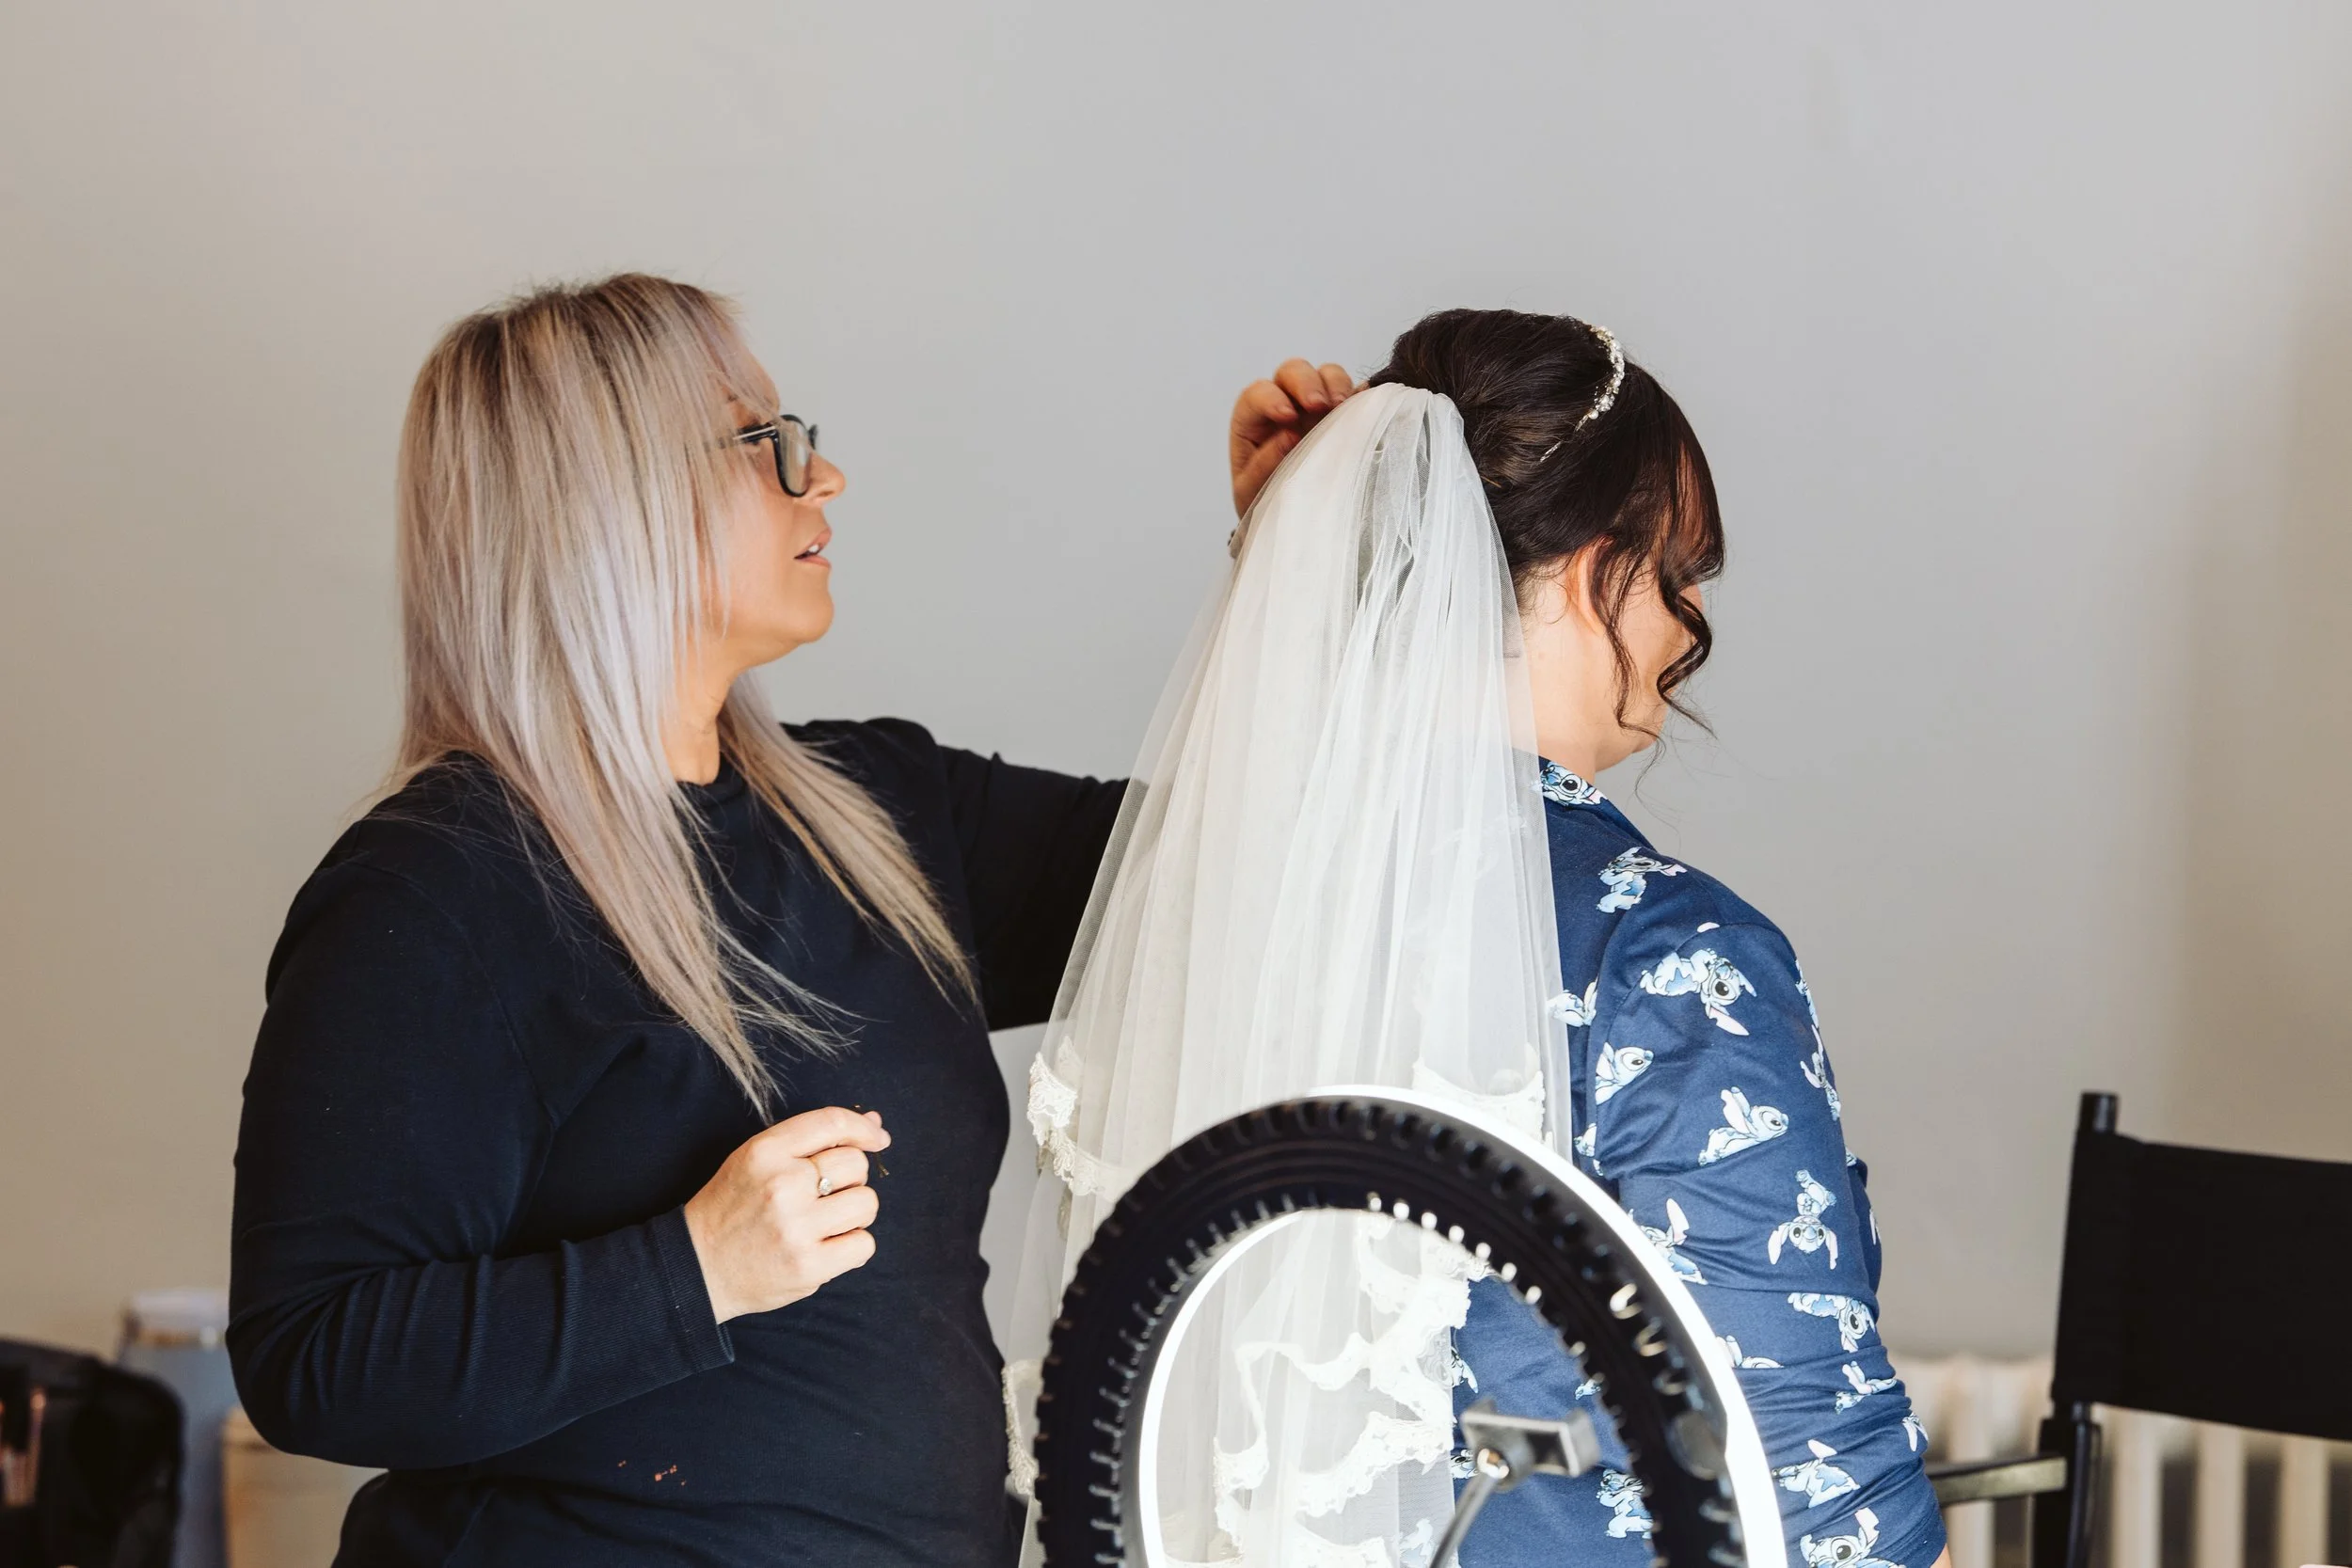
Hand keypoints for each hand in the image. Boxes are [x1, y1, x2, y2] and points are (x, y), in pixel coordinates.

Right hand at [681, 1105, 891, 1321]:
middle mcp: (782, 1185)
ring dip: (855, 1213)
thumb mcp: (758, 1159)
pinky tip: (827, 1246)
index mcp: (766, 1152)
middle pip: (856, 1164)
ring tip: (826, 1222)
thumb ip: (813, 1139)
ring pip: (867, 1203)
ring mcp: (796, 1228)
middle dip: (851, 1178)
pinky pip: (864, 1244)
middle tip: (825, 1196)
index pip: (832, 1122)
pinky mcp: (809, 1267)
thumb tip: (875, 1123)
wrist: (697, 1267)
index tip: (877, 1139)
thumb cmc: (734, 1208)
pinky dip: (853, 1246)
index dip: (863, 1128)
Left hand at [1229, 358, 1358, 519]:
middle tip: (1320, 405)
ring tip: (1343, 405)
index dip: (1271, 398)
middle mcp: (1284, 404)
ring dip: (1336, 383)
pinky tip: (1366, 406)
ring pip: (1325, 374)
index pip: (1257, 393)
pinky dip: (1362, 395)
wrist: (1286, 518)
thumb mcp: (1251, 490)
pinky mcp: (1341, 415)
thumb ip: (1263, 464)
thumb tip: (1289, 435)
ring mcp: (1314, 407)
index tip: (1288, 417)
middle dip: (1307, 382)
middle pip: (1292, 371)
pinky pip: (1354, 393)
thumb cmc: (1262, 499)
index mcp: (1253, 419)